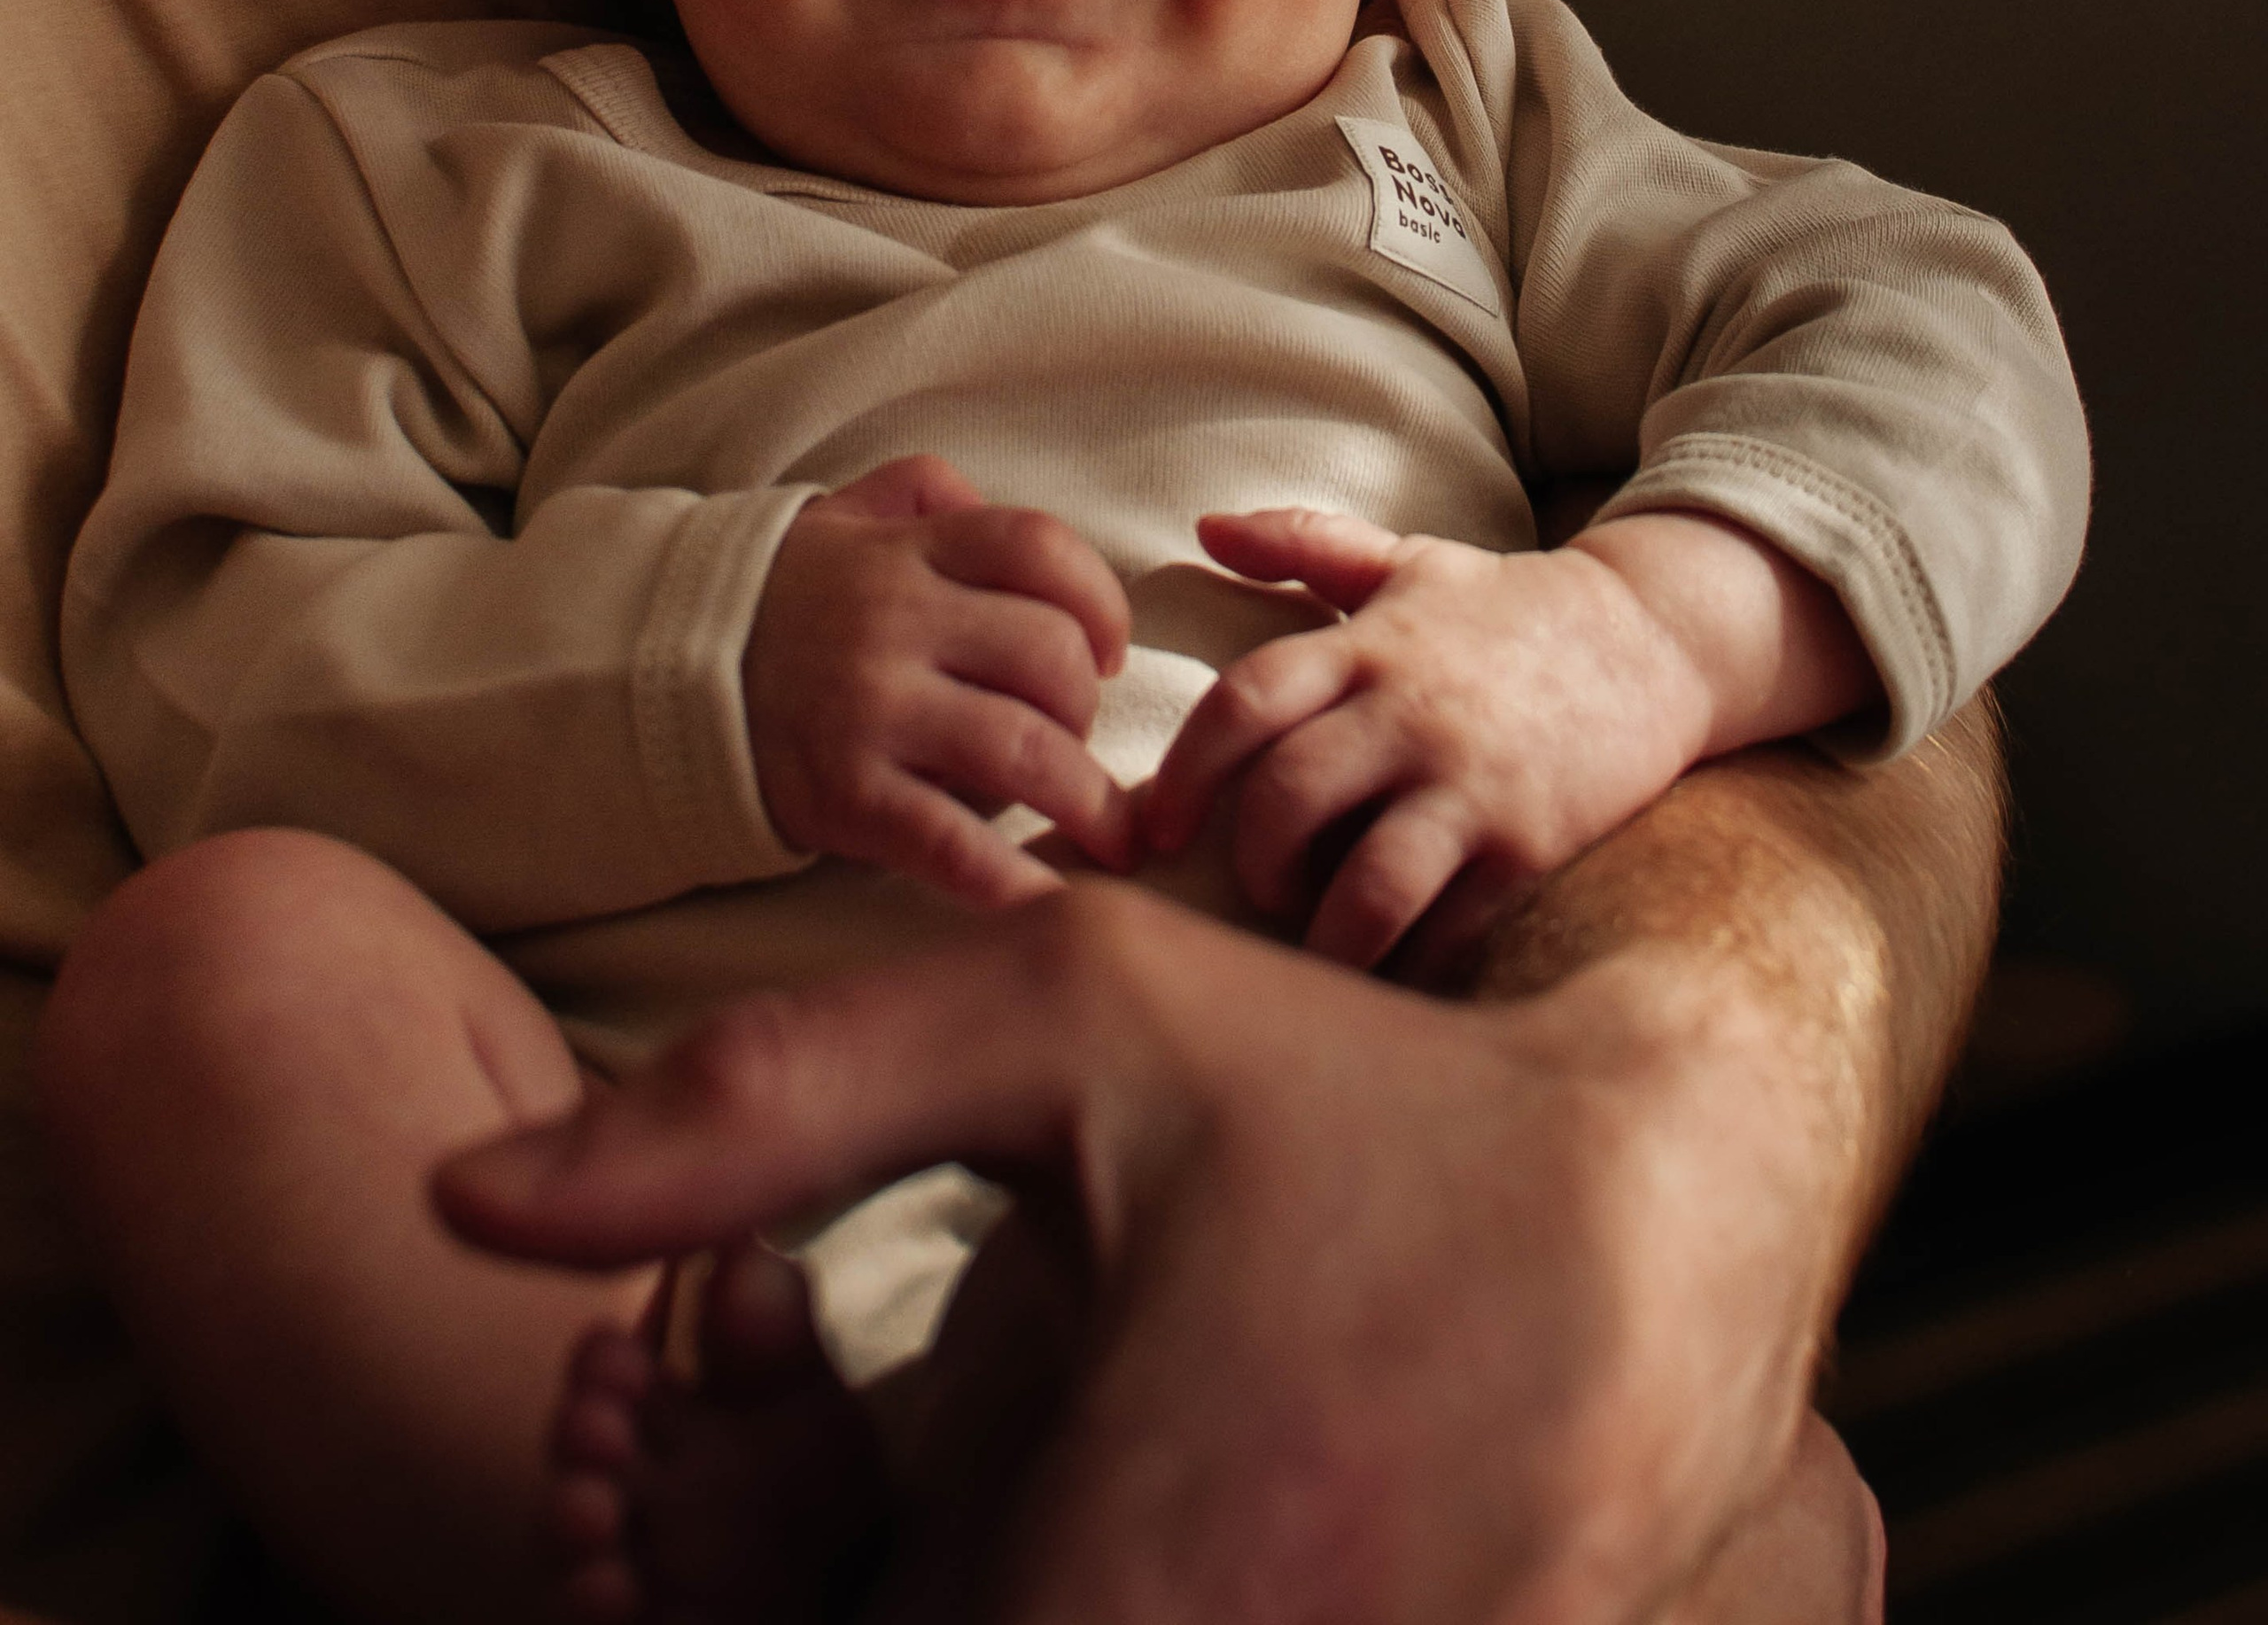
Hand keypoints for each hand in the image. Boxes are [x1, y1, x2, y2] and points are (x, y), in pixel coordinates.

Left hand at [435, 861, 1866, 1624]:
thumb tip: (464, 1209)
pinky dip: (1076, 1601)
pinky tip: (1120, 1516)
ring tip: (1008, 1487)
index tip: (703, 1475)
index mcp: (1089, 1586)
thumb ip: (755, 1098)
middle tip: (871, 1484)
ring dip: (968, 1597)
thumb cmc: (1348, 1093)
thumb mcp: (1062, 1012)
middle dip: (846, 1596)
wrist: (1659, 1209)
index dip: (708, 1594)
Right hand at [747, 456, 1133, 907]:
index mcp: (905, 554)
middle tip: (1076, 736)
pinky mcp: (846, 799)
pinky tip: (1055, 904)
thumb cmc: (776, 602)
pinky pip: (953, 845)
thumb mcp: (841, 517)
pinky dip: (1015, 882)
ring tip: (1109, 832)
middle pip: (1052, 657)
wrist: (654, 681)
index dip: (1101, 601)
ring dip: (1087, 799)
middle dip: (1087, 706)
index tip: (1111, 648)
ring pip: (1026, 751)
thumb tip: (1001, 518)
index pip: (1042, 550)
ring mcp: (871, 714)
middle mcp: (895, 625)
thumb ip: (926, 494)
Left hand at [1145, 505, 1874, 968]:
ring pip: (1365, 886)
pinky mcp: (1529, 846)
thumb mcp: (1408, 561)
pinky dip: (1408, 963)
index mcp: (1368, 647)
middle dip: (1255, 861)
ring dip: (1324, 936)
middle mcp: (1409, 714)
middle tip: (1260, 884)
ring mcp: (1470, 784)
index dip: (1185, 771)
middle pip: (1289, 801)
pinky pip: (1449, 929)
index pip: (1243, 704)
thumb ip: (1304, 544)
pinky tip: (1394, 971)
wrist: (1655, 640)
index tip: (1155, 826)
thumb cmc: (1511, 609)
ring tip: (1322, 944)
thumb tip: (1205, 526)